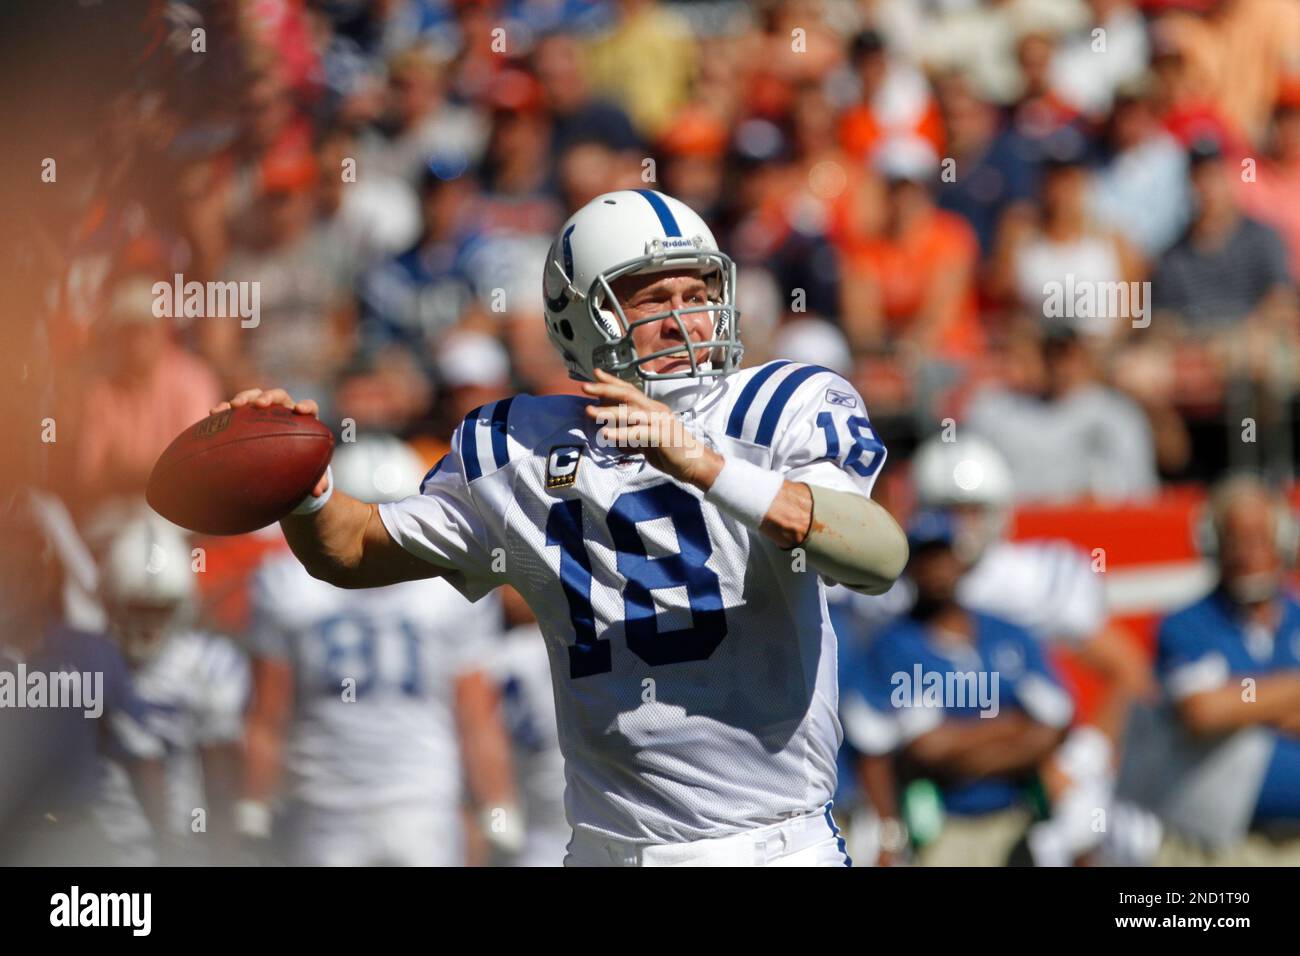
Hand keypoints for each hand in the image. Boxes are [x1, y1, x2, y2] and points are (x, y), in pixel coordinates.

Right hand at [212, 388, 328, 496]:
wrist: (280, 463)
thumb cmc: (297, 466)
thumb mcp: (307, 473)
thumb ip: (315, 480)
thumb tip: (319, 492)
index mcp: (303, 421)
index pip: (309, 408)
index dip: (306, 406)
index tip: (300, 411)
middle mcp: (284, 411)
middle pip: (279, 396)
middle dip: (269, 396)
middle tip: (260, 404)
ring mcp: (263, 411)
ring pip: (254, 396)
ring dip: (244, 397)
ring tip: (233, 405)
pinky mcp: (245, 416)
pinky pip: (234, 409)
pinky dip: (225, 408)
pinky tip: (215, 412)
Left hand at [581, 369, 722, 487]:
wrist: (695, 463)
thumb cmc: (670, 451)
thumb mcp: (646, 438)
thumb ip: (631, 430)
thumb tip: (610, 428)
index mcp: (652, 409)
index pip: (630, 390)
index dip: (612, 381)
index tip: (595, 373)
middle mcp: (656, 410)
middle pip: (628, 394)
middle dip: (605, 389)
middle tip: (584, 387)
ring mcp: (660, 421)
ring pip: (631, 412)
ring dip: (608, 411)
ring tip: (589, 411)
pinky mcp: (662, 435)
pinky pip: (637, 433)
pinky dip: (620, 433)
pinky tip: (605, 434)